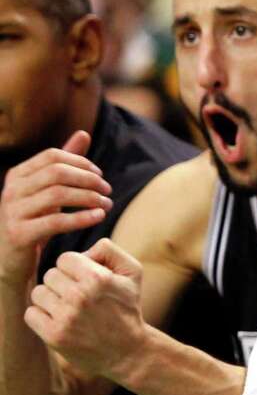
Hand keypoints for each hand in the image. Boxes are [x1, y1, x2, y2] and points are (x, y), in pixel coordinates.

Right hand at [0, 131, 110, 285]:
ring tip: (107, 205)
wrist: (11, 261)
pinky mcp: (18, 233)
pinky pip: (55, 221)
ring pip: (58, 195)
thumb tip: (83, 133)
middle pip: (57, 172)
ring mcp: (12, 211)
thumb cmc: (35, 221)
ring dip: (89, 198)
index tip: (100, 175)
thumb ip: (65, 164)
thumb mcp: (49, 191)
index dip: (81, 162)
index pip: (53, 156)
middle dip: (88, 179)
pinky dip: (81, 218)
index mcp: (17, 175)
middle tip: (108, 191)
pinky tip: (99, 217)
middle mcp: (11, 190)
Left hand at [24, 238, 146, 379]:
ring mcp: (65, 317)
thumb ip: (109, 250)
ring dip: (51, 300)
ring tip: (69, 310)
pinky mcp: (54, 336)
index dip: (74, 269)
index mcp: (97, 278)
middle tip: (79, 298)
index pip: (65, 259)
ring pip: (38, 293)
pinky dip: (42, 317)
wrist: (128, 352)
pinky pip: (31, 314)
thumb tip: (83, 251)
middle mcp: (80, 297)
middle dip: (63, 284)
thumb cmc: (128, 308)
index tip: (85, 281)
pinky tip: (59, 321)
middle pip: (50, 275)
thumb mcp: (133, 273)